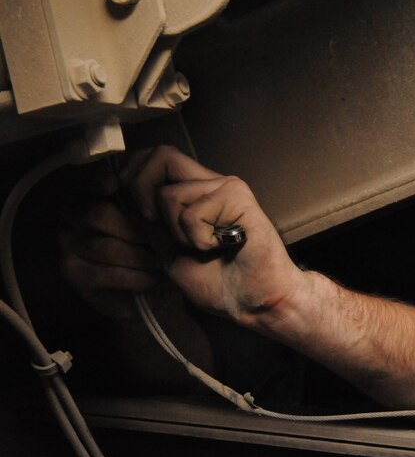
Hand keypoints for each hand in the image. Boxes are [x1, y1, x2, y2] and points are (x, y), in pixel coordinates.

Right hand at [59, 167, 162, 317]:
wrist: (157, 291)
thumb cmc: (159, 247)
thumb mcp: (160, 222)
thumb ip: (151, 205)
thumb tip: (158, 192)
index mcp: (94, 194)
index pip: (92, 182)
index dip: (101, 182)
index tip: (115, 185)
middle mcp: (75, 215)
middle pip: (99, 214)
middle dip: (138, 230)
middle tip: (166, 242)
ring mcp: (70, 244)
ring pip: (106, 247)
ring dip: (140, 257)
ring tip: (162, 262)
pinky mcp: (73, 272)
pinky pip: (106, 273)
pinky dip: (135, 277)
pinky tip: (152, 279)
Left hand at [121, 146, 305, 322]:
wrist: (254, 301)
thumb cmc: (219, 282)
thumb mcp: (167, 250)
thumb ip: (148, 222)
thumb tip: (118, 193)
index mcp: (191, 191)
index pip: (150, 159)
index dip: (129, 177)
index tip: (129, 212)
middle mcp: (208, 182)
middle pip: (159, 155)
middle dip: (139, 193)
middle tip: (155, 227)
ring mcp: (224, 186)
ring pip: (168, 194)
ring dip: (175, 233)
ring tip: (204, 247)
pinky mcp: (237, 195)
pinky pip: (192, 214)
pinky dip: (198, 240)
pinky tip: (222, 247)